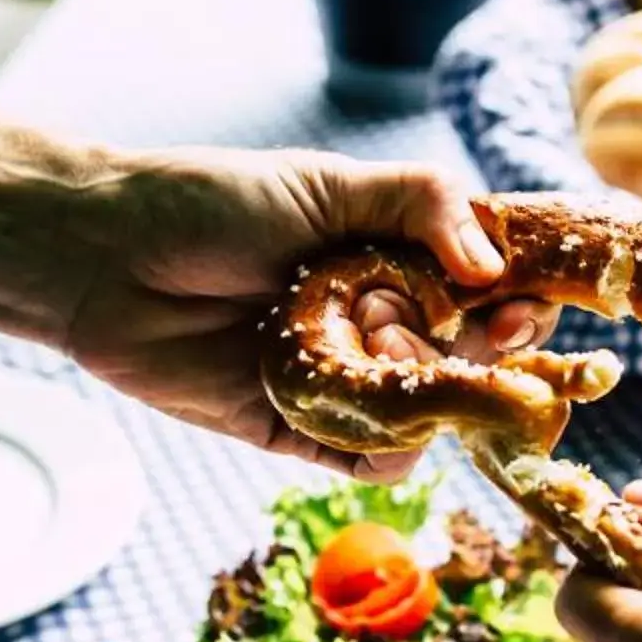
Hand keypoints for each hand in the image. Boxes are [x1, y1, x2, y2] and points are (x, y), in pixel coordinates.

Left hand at [57, 147, 555, 476]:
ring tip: (386, 337)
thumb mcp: (327, 183)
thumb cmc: (212, 204)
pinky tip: (363, 384)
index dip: (523, 294)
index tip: (531, 293)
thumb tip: (494, 267)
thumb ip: (422, 206)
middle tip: (490, 327)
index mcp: (396, 258)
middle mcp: (381, 321)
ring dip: (434, 382)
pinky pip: (379, 458)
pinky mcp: (305, 433)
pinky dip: (391, 437)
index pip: (491, 285)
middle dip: (495, 344)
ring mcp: (348, 381)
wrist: (109, 258)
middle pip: (478, 355)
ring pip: (438, 411)